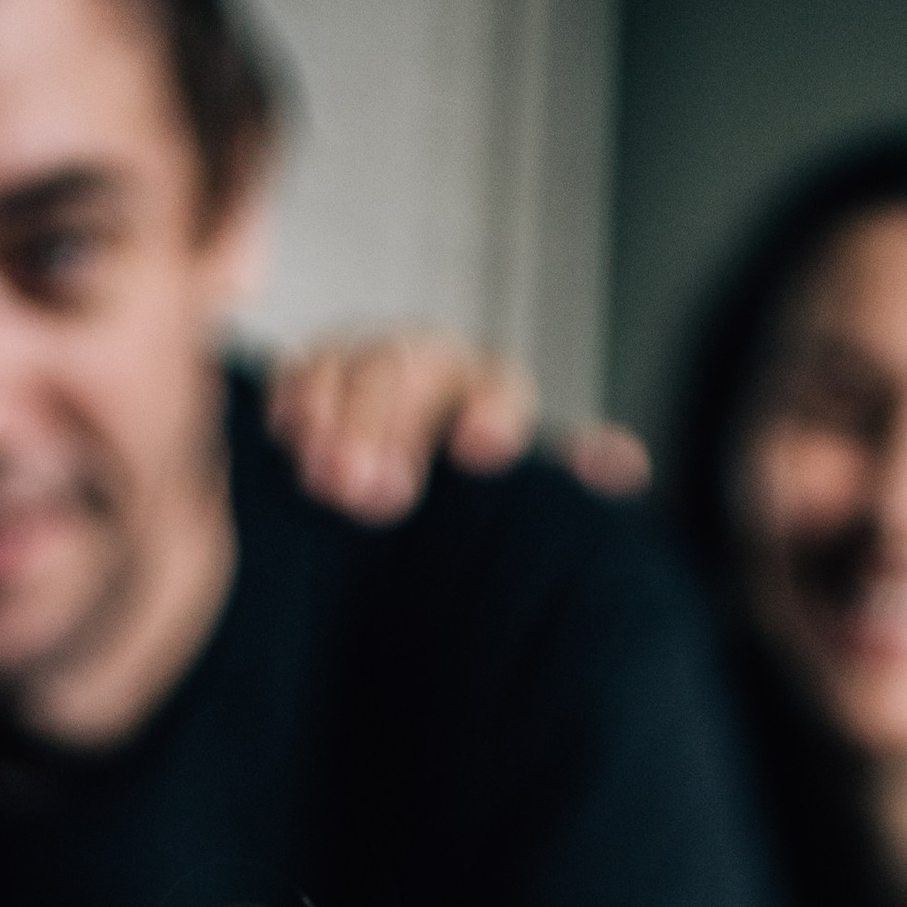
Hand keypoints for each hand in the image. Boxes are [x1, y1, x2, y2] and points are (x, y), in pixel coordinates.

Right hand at [265, 326, 649, 522]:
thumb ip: (569, 491)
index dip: (493, 411)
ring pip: (352, 367)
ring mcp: (369, 374)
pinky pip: (301, 376)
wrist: (417, 539)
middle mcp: (432, 373)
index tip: (481, 452)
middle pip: (412, 373)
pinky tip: (284, 432)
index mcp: (490, 398)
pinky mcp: (315, 389)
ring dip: (335, 418)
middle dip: (391, 426)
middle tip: (371, 492)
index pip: (499, 387)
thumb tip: (622, 464)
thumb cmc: (478, 529)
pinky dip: (293, 401)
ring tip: (321, 475)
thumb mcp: (530, 517)